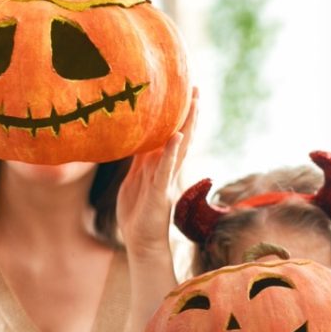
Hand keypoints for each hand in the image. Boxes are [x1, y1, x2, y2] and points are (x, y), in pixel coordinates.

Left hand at [117, 89, 197, 254]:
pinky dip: (171, 152)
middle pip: (182, 136)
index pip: (170, 136)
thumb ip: (138, 161)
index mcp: (160, 166)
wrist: (141, 242)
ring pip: (180, 148)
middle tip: (196, 89)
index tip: (182, 94)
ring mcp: (167, 180)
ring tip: (194, 103)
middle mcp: (168, 170)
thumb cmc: (137, 214)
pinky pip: (166, 169)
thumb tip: (136, 141)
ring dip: (187, 125)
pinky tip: (176, 136)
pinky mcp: (161, 193)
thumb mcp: (134, 180)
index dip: (176, 116)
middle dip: (189, 114)